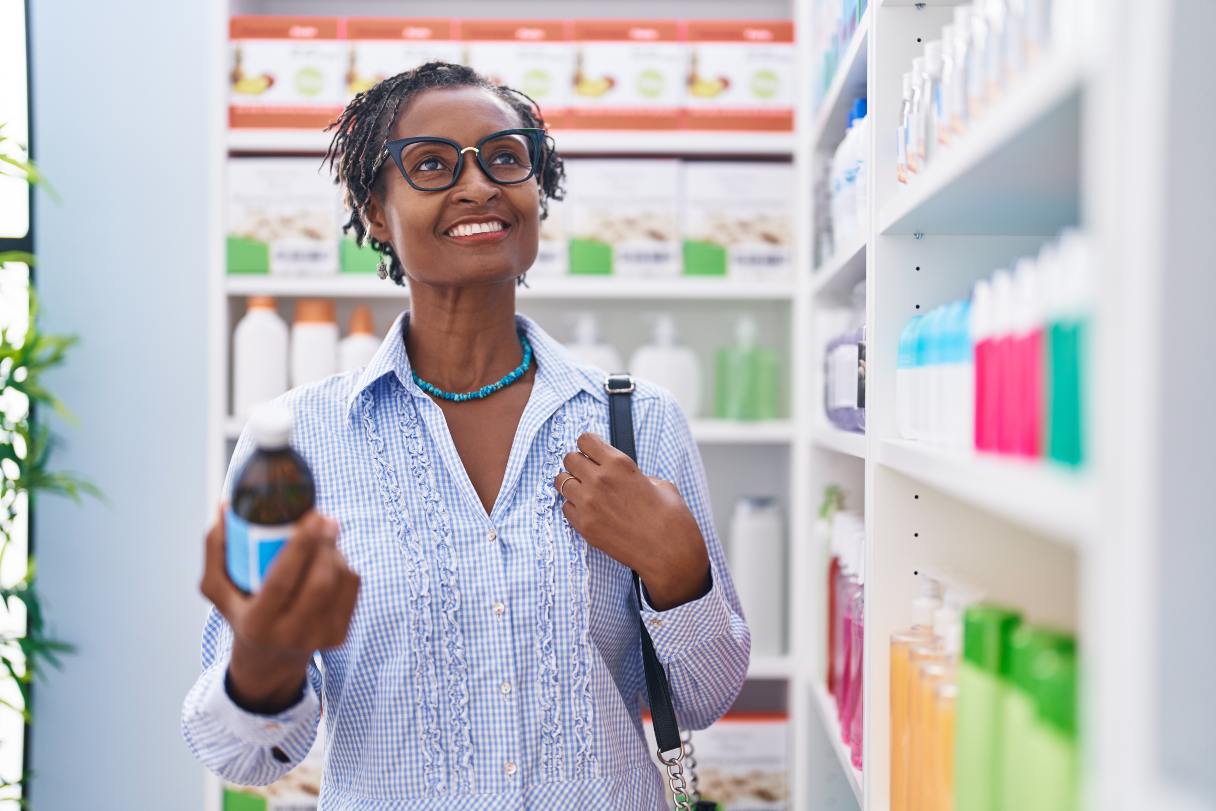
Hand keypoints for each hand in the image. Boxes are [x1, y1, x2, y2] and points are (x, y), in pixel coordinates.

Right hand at [200, 505, 360, 713]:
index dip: (300, 546)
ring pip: (339, 582)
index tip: (311, 516)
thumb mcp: (217, 589)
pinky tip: (330, 558)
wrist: (269, 661)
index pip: (282, 581)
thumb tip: (224, 506)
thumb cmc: (241, 612)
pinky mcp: (340, 634)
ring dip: (334, 551)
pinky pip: (351, 587)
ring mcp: (319, 637)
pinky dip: (344, 565)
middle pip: (319, 582)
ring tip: (323, 536)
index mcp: (258, 624)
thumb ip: (216, 549)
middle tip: (324, 517)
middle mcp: (291, 635)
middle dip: (325, 544)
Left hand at [556, 433, 710, 609]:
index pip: (585, 440)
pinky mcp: (584, 526)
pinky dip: (574, 507)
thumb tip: (623, 477)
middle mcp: (599, 480)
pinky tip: (589, 511)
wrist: (669, 554)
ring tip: (586, 491)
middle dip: (578, 463)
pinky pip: (566, 507)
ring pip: (561, 482)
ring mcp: (588, 504)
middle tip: (588, 472)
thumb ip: (634, 475)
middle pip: (569, 458)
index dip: (589, 445)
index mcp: (619, 464)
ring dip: (572, 484)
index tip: (592, 452)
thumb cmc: (670, 519)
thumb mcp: (659, 484)